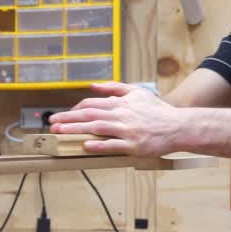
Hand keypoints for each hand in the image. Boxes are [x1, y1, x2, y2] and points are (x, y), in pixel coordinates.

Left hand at [48, 82, 181, 155]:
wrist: (178, 126)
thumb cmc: (157, 111)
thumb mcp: (137, 92)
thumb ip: (114, 88)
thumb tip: (93, 85)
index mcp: (121, 103)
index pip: (91, 103)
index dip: (74, 109)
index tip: (63, 116)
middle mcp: (121, 115)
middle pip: (89, 115)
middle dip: (68, 119)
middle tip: (52, 124)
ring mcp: (127, 131)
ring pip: (97, 128)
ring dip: (76, 130)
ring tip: (60, 133)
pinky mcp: (134, 146)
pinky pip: (113, 145)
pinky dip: (98, 145)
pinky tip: (85, 146)